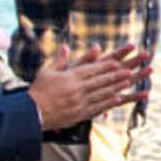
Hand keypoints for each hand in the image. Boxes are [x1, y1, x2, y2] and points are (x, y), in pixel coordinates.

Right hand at [29, 43, 148, 129]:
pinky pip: (97, 107)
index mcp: (69, 77)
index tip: (117, 62)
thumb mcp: (47, 72)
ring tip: (128, 82)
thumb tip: (66, 46)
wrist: (31, 113)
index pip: (91, 70)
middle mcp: (76, 89)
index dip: (105, 66)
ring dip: (116, 87)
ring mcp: (79, 102)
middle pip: (100, 81)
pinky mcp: (79, 114)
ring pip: (101, 93)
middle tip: (129, 70)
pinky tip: (118, 99)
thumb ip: (60, 60)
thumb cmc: (38, 91)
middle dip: (116, 75)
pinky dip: (108, 102)